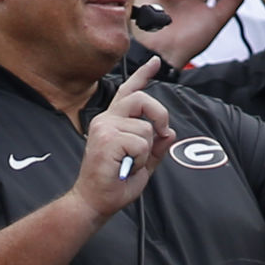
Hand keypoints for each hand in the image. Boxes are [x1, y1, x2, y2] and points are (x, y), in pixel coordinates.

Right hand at [71, 57, 175, 219]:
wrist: (94, 202)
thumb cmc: (114, 184)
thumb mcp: (142, 164)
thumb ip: (155, 148)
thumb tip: (169, 133)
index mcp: (113, 121)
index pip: (129, 92)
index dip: (143, 75)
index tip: (155, 62)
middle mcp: (106, 119)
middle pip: (142, 99)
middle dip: (159, 115)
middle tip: (161, 133)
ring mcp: (104, 127)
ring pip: (146, 129)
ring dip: (145, 152)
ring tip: (128, 164)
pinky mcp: (106, 138)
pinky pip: (141, 143)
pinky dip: (139, 160)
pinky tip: (124, 167)